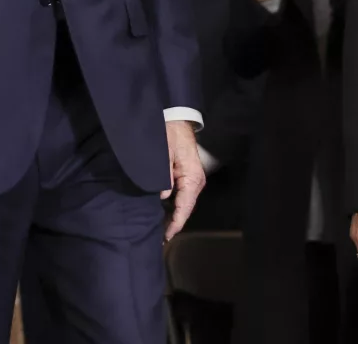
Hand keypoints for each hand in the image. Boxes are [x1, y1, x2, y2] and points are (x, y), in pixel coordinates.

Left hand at [161, 120, 205, 240]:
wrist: (178, 120)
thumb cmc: (170, 134)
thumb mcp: (164, 153)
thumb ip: (164, 175)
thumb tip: (163, 195)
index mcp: (192, 178)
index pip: (184, 207)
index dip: (176, 223)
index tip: (167, 236)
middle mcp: (196, 181)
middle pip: (186, 208)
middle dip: (175, 223)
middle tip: (161, 237)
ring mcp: (194, 179)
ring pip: (185, 203)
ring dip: (175, 215)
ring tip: (162, 228)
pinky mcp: (189, 176)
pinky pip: (183, 195)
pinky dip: (175, 205)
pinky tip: (165, 211)